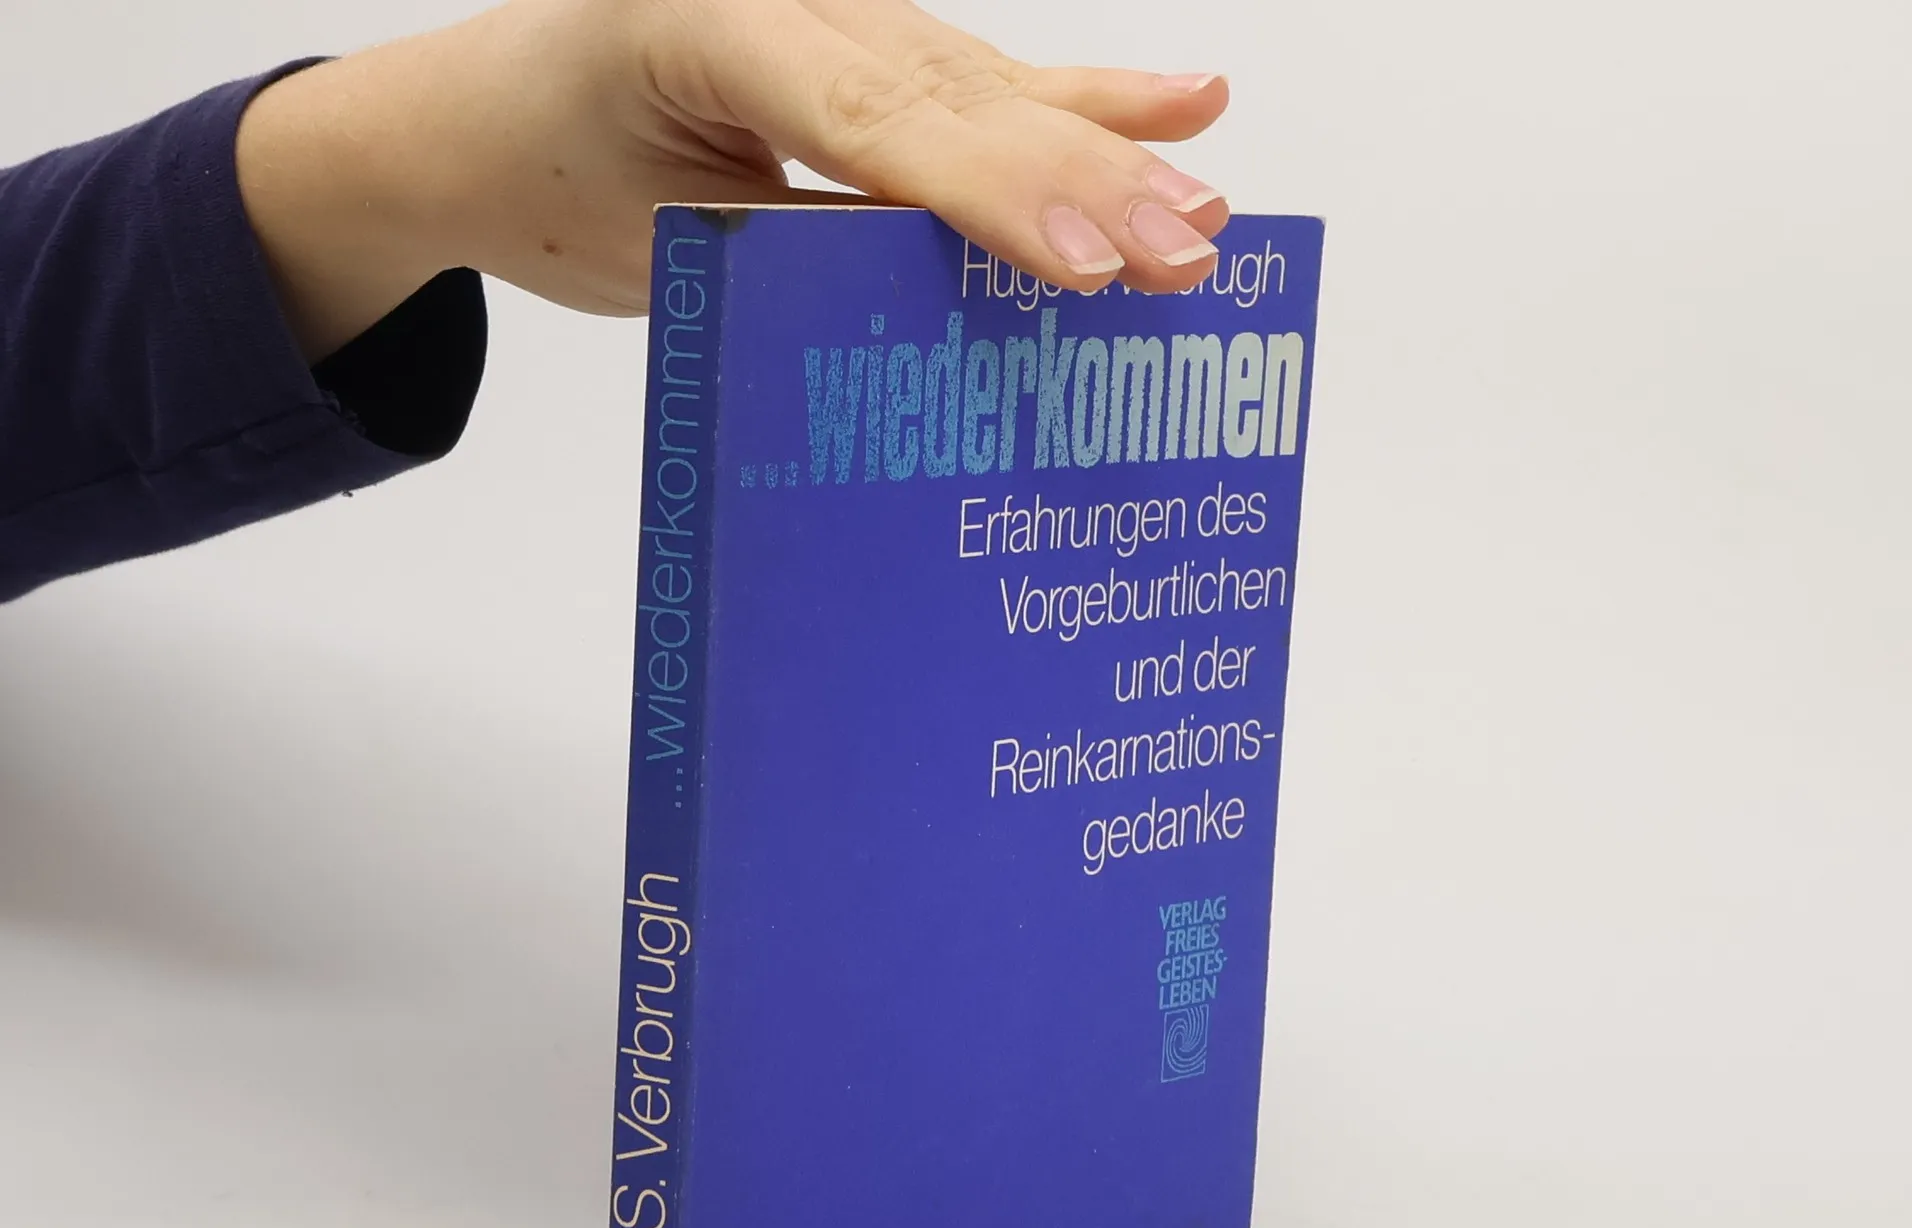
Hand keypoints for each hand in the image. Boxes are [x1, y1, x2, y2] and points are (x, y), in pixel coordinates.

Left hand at [236, 0, 1231, 360]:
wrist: (497, 121)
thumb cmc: (555, 182)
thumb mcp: (659, 244)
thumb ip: (794, 252)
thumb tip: (946, 302)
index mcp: (707, 21)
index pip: (874, 120)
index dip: (992, 193)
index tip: (1083, 262)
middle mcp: (790, 0)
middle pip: (958, 98)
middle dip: (1082, 183)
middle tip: (1185, 256)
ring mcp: (840, 14)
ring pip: (991, 89)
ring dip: (1108, 157)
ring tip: (1204, 214)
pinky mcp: (870, 52)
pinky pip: (985, 80)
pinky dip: (1089, 96)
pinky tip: (1187, 100)